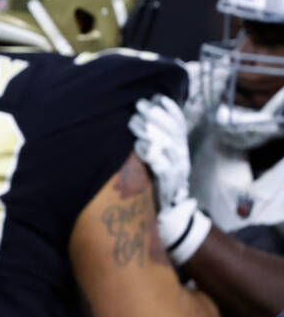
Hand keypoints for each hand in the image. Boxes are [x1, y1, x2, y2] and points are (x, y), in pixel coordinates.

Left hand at [129, 94, 210, 263]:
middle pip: (173, 132)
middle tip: (140, 104)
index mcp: (180, 150)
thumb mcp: (160, 161)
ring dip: (153, 131)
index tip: (158, 97)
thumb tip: (141, 120)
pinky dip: (152, 155)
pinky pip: (162, 168)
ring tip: (135, 120)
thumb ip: (155, 142)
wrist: (169, 218)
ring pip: (168, 147)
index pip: (179, 125)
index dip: (170, 110)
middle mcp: (181, 159)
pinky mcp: (166, 186)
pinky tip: (140, 145)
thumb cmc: (157, 185)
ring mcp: (176, 172)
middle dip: (157, 116)